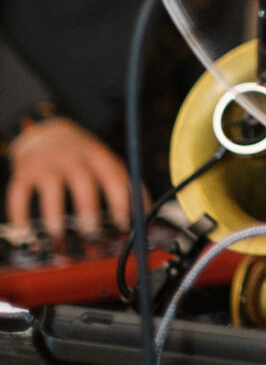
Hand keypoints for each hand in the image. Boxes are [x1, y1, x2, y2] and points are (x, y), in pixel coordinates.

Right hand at [6, 117, 131, 238]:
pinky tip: (24, 232)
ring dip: (54, 214)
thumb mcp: (105, 161)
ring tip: (58, 235)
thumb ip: (124, 184)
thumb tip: (147, 215)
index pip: (114, 177)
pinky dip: (20, 214)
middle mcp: (74, 157)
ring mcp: (48, 163)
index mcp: (98, 156)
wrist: (46, 130)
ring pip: (52, 188)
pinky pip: (19, 193)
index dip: (121, 201)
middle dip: (88, 208)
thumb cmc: (81, 155)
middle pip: (83, 181)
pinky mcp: (25, 171)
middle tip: (91, 232)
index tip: (123, 224)